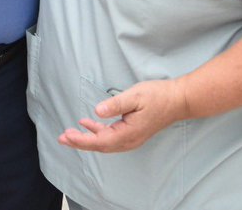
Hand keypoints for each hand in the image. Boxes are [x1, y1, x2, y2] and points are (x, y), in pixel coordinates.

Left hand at [58, 79, 188, 153]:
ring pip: (104, 142)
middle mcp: (129, 140)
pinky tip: (88, 124)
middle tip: (61, 137)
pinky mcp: (133, 132)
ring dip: (87, 138)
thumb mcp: (135, 96)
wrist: (179, 100)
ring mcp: (132, 138)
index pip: (100, 141)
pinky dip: (98, 132)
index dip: (81, 140)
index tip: (67, 136)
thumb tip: (97, 111)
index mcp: (128, 133)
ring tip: (70, 132)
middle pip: (100, 146)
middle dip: (80, 142)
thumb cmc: (158, 96)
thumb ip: (115, 104)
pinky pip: (111, 137)